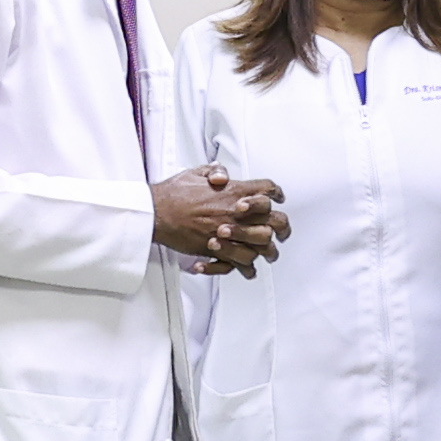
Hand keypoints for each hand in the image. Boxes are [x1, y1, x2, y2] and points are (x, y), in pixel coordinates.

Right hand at [154, 166, 285, 272]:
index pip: (267, 189)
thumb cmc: (173, 194)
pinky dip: (245, 268)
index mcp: (233, 191)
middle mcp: (236, 212)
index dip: (276, 192)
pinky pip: (240, 262)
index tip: (278, 197)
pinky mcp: (217, 249)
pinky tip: (248, 269)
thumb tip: (223, 174)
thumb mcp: (195, 172)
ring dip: (268, 249)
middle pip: (274, 219)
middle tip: (283, 230)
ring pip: (262, 244)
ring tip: (269, 252)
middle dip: (282, 225)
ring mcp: (229, 232)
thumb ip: (214, 171)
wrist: (157, 212)